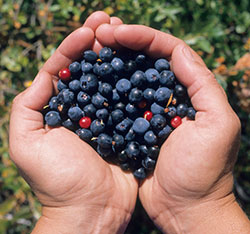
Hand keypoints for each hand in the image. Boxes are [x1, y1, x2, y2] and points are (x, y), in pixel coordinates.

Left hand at [9, 12, 136, 233]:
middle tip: (108, 19)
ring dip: (117, 54)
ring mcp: (108, 116)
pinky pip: (130, 98)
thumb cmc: (58, 181)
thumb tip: (47, 75)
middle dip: (97, 42)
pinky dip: (135, 80)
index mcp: (60, 108)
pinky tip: (141, 62)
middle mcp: (84, 108)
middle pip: (90, 68)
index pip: (65, 68)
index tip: (89, 29)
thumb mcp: (27, 144)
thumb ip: (28, 107)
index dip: (74, 46)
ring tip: (124, 31)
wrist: (91, 210)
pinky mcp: (127, 126)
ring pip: (111, 78)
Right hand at [96, 24, 249, 232]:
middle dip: (124, 42)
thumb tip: (179, 52)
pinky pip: (118, 103)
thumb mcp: (218, 126)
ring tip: (92, 47)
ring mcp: (148, 112)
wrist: (185, 208)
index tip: (118, 32)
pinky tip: (91, 81)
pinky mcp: (133, 128)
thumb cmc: (204, 172)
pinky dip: (106, 91)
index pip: (167, 52)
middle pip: (146, 60)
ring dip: (112, 62)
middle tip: (100, 32)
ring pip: (129, 78)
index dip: (143, 37)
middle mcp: (168, 97)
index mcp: (189, 92)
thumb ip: (203, 86)